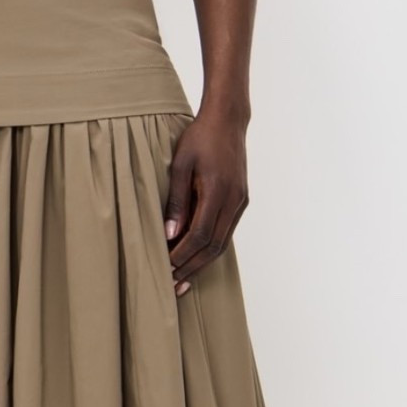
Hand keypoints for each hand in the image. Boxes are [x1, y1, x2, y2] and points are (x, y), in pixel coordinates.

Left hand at [163, 109, 248, 294]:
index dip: (182, 256)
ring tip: (183, 279)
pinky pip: (226, 232)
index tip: (166, 268)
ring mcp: (240, 202)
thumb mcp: (179, 165)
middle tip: (173, 285)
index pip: (200, 236)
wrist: (228, 120)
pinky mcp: (241, 200)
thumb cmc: (199, 138)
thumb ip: (175, 200)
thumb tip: (169, 234)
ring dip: (202, 263)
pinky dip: (211, 248)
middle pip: (213, 246)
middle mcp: (233, 201)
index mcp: (217, 192)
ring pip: (222, 243)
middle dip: (192, 268)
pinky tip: (197, 257)